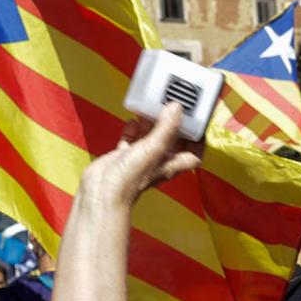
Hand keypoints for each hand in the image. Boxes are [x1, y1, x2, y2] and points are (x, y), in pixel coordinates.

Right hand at [80, 101, 201, 206]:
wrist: (102, 192)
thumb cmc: (130, 180)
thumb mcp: (153, 148)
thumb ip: (166, 128)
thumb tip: (177, 108)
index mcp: (171, 164)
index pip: (193, 154)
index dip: (199, 141)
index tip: (198, 124)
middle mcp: (158, 163)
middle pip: (172, 142)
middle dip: (173, 125)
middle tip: (174, 108)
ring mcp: (140, 160)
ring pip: (151, 139)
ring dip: (153, 124)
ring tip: (153, 108)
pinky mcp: (123, 157)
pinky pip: (130, 141)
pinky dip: (132, 130)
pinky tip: (132, 121)